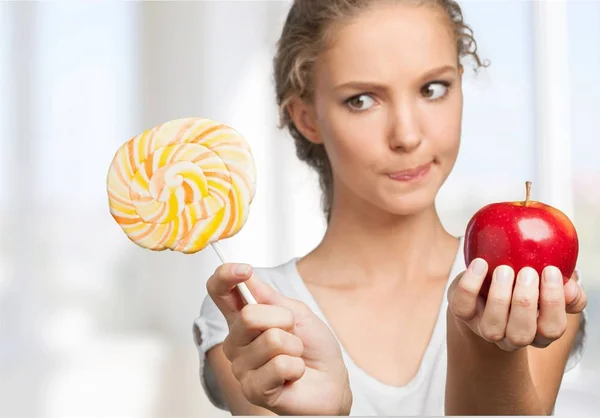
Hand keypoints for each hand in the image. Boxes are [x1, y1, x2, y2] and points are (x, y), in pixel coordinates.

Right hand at [206, 263, 351, 414]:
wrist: (331, 382)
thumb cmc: (313, 348)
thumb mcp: (297, 312)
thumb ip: (269, 297)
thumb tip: (247, 277)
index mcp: (243, 318)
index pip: (219, 292)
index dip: (225, 276)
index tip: (244, 270)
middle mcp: (236, 342)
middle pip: (249, 315)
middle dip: (283, 320)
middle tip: (293, 333)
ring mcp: (241, 367)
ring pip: (271, 340)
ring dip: (294, 347)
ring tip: (294, 357)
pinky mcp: (253, 390)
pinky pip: (279, 366)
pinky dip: (296, 367)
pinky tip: (293, 375)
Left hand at [447, 258, 586, 350]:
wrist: (486, 285)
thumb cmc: (523, 284)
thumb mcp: (547, 285)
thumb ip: (566, 288)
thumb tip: (570, 287)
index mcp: (538, 331)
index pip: (552, 329)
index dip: (553, 303)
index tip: (550, 271)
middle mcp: (512, 337)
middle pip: (521, 334)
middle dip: (525, 302)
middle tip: (527, 272)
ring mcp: (485, 328)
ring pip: (492, 328)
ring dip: (499, 297)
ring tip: (504, 269)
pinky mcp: (463, 313)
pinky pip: (462, 306)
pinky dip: (470, 284)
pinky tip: (480, 264)